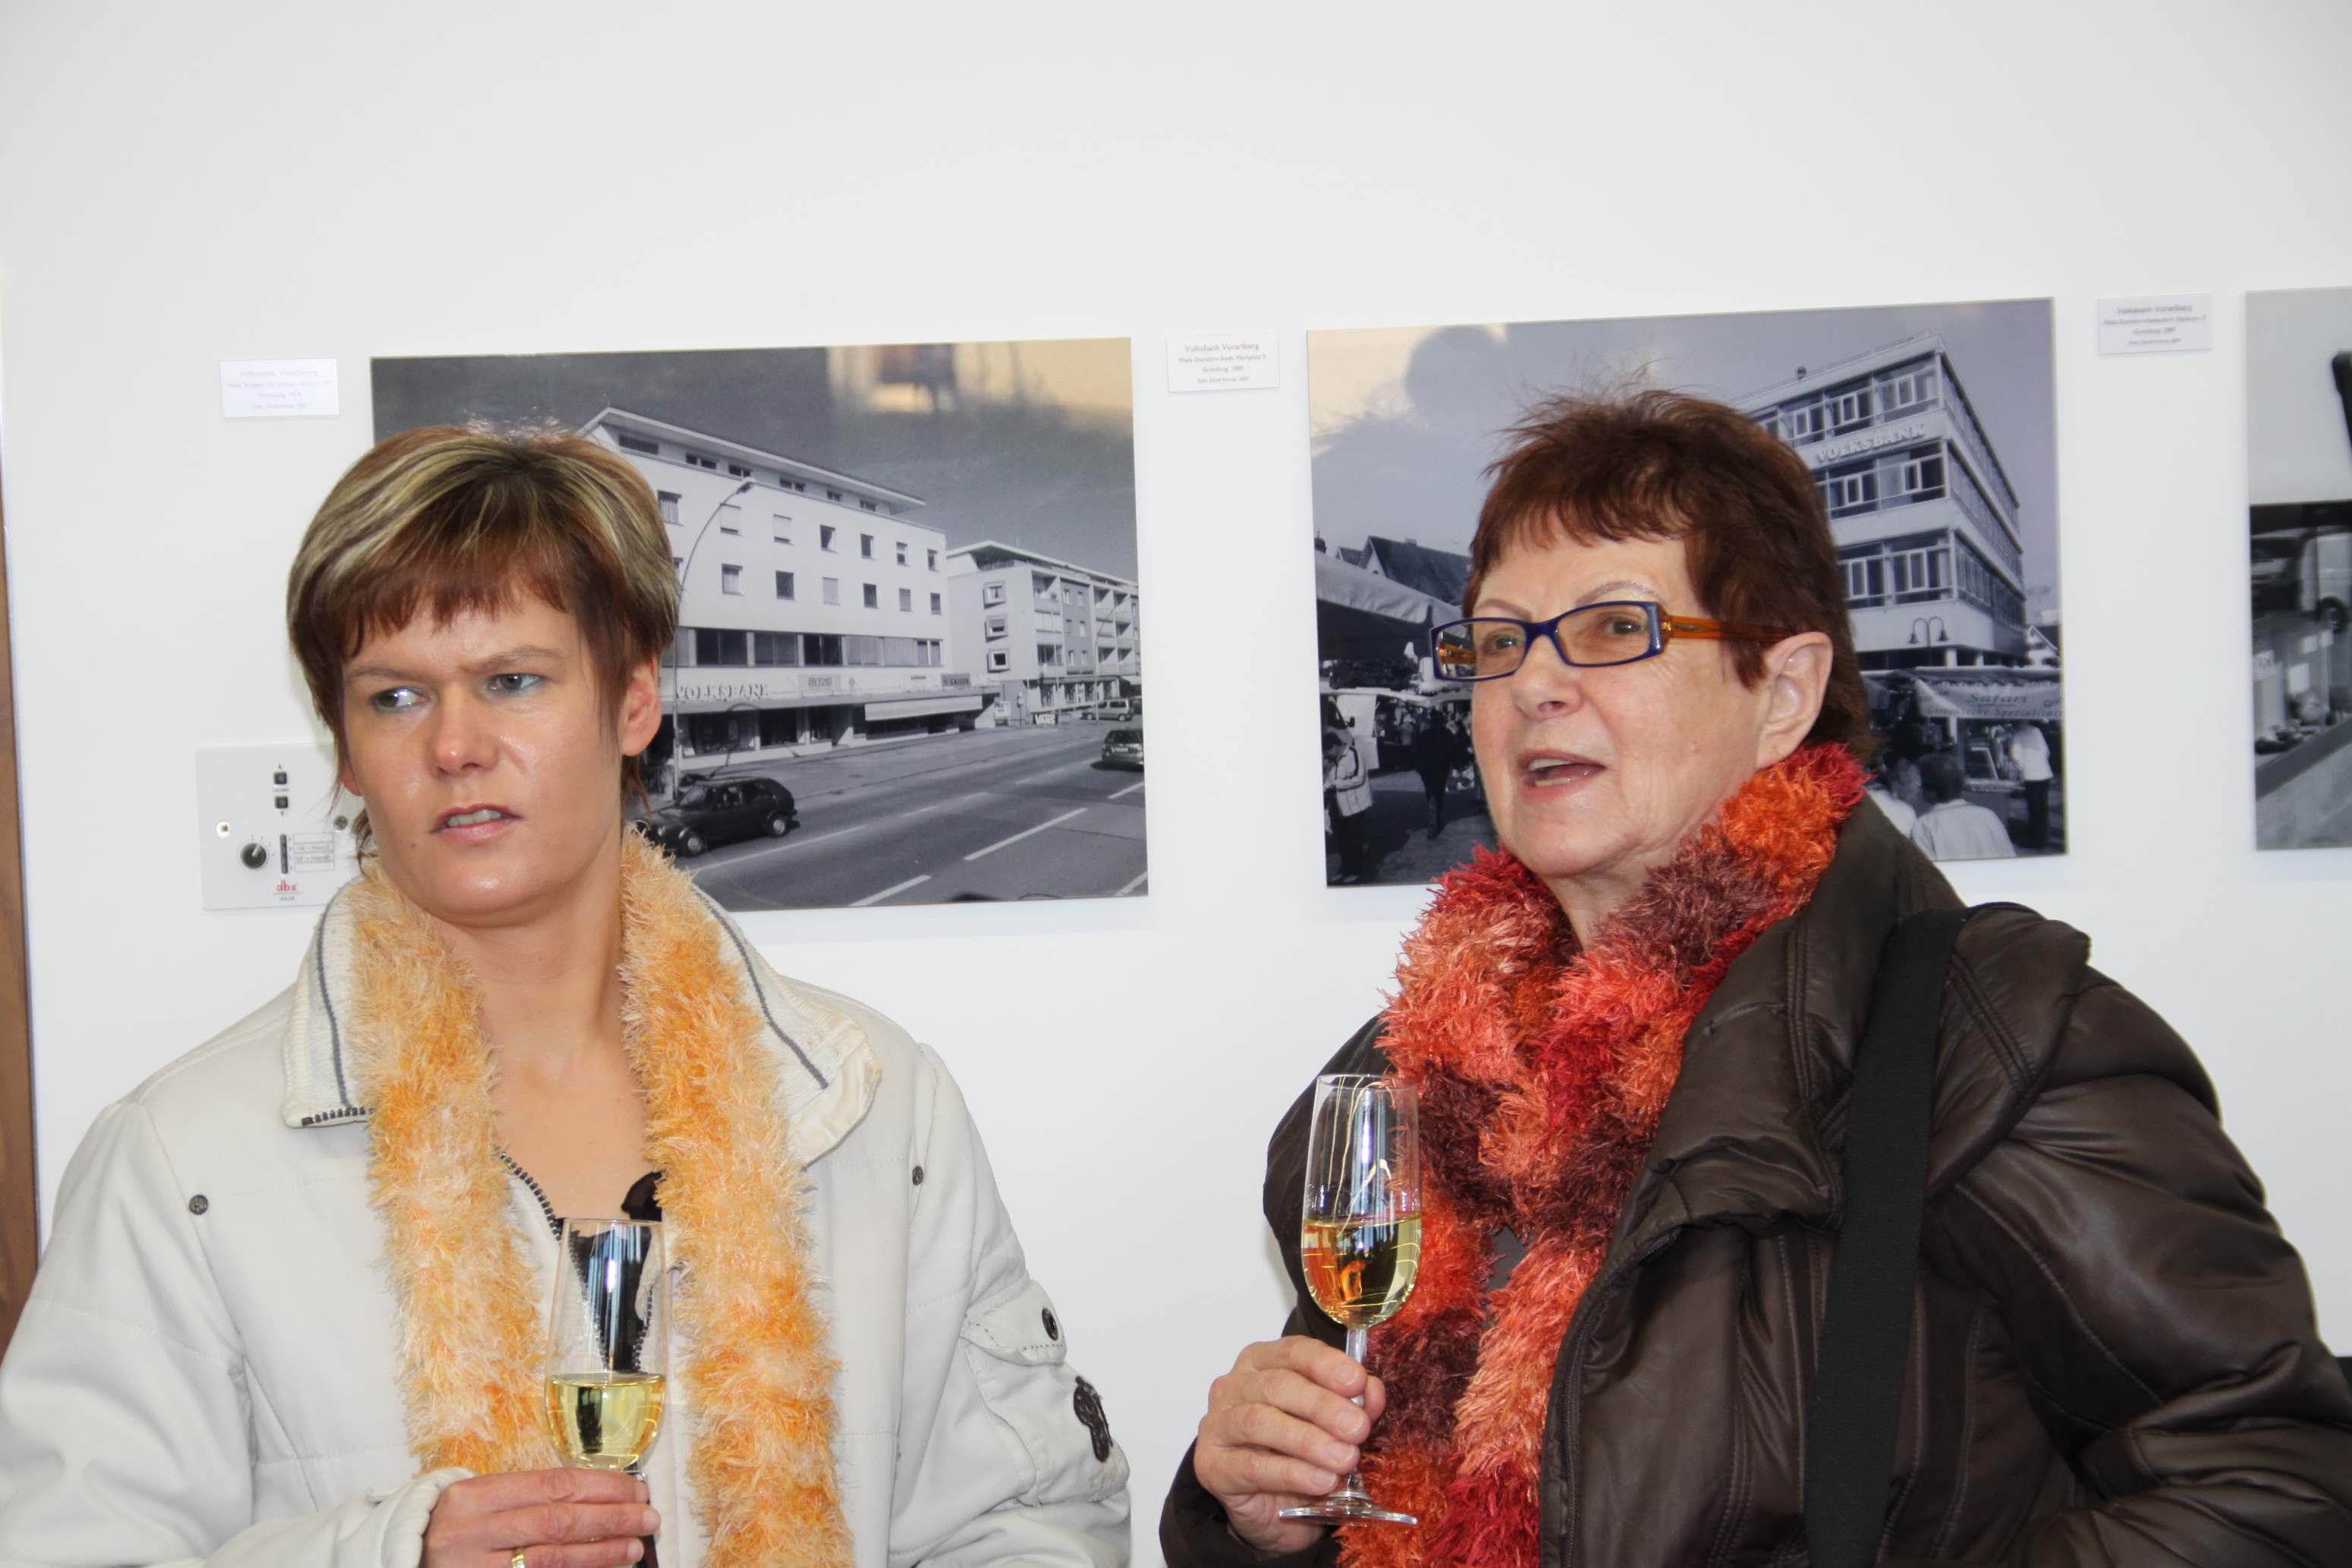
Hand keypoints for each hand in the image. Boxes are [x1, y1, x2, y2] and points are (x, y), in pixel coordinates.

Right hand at [422, 1469, 658, 1567]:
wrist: (403, 1565)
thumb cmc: (455, 1529)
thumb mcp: (480, 1503)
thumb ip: (528, 1498)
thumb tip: (600, 1498)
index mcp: (475, 1495)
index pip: (551, 1483)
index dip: (600, 1486)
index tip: (635, 1490)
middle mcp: (472, 1531)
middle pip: (556, 1520)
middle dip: (610, 1518)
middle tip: (648, 1517)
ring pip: (551, 1559)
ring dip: (599, 1553)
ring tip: (633, 1546)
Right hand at [1194, 1337, 1386, 1556]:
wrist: (1276, 1511)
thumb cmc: (1301, 1455)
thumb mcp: (1334, 1426)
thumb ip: (1353, 1404)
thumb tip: (1371, 1392)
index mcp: (1262, 1363)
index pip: (1293, 1351)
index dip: (1326, 1364)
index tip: (1357, 1381)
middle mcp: (1234, 1387)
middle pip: (1277, 1385)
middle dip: (1322, 1405)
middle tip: (1357, 1427)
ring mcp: (1217, 1425)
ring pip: (1260, 1422)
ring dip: (1308, 1440)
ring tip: (1344, 1458)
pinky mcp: (1211, 1466)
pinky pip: (1251, 1466)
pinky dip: (1291, 1473)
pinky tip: (1321, 1480)